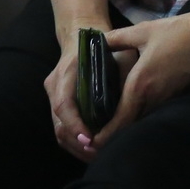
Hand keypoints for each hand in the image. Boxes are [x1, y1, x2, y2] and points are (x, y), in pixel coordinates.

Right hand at [43, 14, 111, 160]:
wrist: (82, 31)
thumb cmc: (104, 43)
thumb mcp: (119, 53)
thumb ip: (124, 75)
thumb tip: (135, 104)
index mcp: (67, 71)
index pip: (63, 104)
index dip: (75, 124)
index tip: (90, 139)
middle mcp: (55, 85)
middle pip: (58, 124)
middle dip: (78, 143)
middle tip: (98, 154)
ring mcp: (54, 94)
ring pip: (59, 130)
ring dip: (77, 147)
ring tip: (97, 156)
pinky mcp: (58, 102)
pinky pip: (62, 127)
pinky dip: (76, 141)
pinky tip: (92, 149)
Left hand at [84, 8, 189, 153]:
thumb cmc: (180, 31)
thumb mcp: (143, 31)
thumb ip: (117, 38)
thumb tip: (96, 41)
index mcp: (141, 84)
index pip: (119, 121)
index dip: (104, 136)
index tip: (91, 143)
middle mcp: (155, 98)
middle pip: (130, 126)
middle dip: (114, 134)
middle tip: (98, 134)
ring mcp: (170, 100)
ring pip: (145, 120)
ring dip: (131, 124)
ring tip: (114, 123)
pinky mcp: (182, 97)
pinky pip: (159, 112)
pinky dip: (146, 115)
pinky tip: (140, 106)